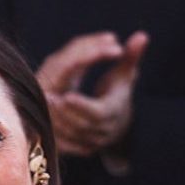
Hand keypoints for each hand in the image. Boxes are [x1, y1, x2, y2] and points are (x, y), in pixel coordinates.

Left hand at [37, 31, 147, 155]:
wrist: (116, 124)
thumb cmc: (117, 93)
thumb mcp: (123, 75)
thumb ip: (130, 57)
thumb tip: (142, 35)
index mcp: (113, 112)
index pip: (97, 113)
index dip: (82, 105)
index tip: (65, 96)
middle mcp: (102, 131)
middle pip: (80, 125)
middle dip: (63, 112)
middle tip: (47, 97)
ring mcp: (89, 143)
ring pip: (69, 136)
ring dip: (54, 119)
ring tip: (42, 103)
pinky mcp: (78, 150)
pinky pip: (62, 145)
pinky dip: (52, 130)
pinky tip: (42, 116)